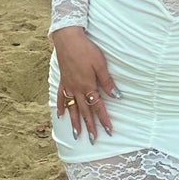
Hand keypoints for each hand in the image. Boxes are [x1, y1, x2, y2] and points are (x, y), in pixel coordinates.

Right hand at [51, 26, 118, 142]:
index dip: (103, 120)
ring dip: (75, 122)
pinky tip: (61, 115)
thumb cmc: (86, 50)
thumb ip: (107, 82)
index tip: (108, 131)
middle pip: (84, 111)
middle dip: (89, 126)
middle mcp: (77, 89)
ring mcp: (68, 86)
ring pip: (72, 108)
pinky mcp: (63, 81)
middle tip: (93, 140)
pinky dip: (62, 107)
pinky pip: (61, 97)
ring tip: (76, 135)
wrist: (68, 39)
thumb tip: (117, 97)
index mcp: (88, 86)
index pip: (98, 107)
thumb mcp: (100, 64)